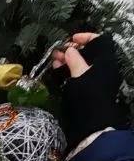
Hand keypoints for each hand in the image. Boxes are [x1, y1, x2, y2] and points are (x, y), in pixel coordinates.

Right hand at [50, 32, 125, 152]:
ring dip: (68, 61)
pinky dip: (70, 71)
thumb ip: (74, 59)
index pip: (99, 40)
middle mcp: (102, 68)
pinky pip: (79, 74)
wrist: (90, 124)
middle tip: (57, 52)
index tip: (71, 39)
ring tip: (55, 62)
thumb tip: (69, 50)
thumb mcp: (79, 73)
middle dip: (72, 50)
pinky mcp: (88, 89)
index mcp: (105, 61)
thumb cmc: (87, 96)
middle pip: (89, 52)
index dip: (85, 37)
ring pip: (82, 64)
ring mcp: (95, 79)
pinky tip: (59, 71)